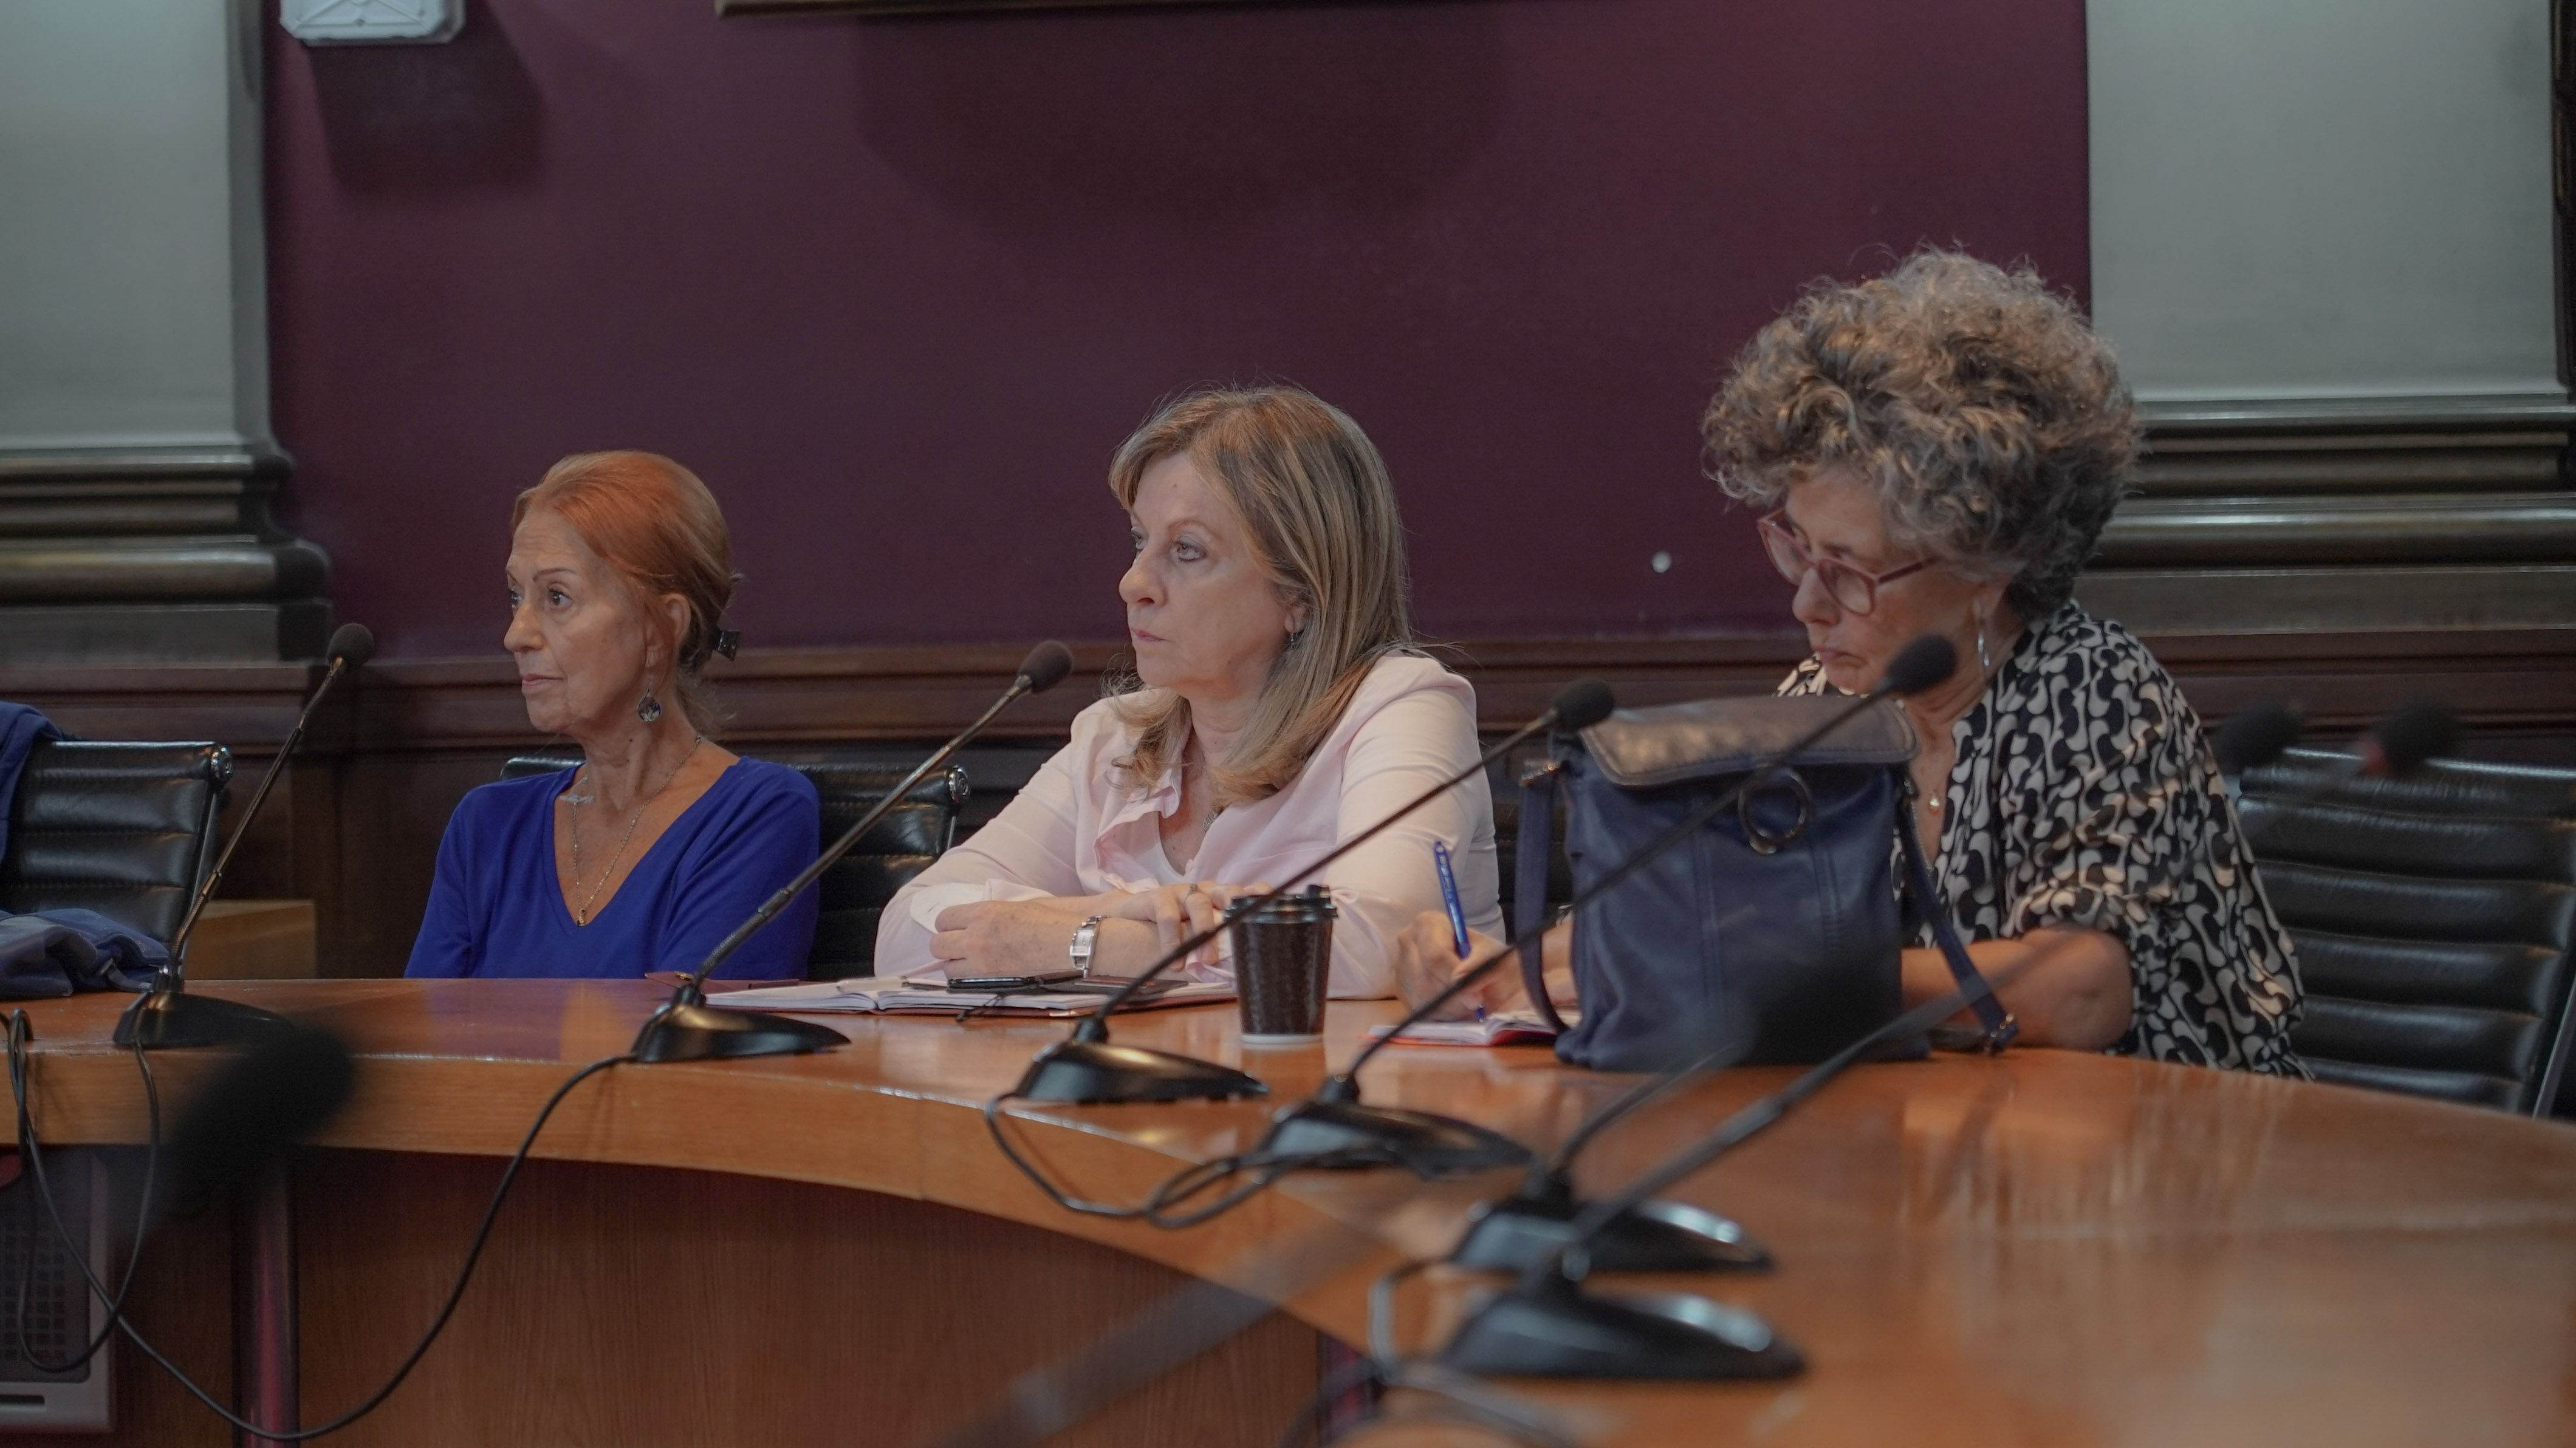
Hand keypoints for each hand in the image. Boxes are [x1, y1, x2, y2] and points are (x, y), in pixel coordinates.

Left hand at [930, 899, 1097, 976]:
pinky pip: (963, 979)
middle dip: (944, 943)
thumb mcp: (1014, 905)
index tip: (955, 925)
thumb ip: (989, 912)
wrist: (1068, 942)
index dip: (947, 923)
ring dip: (952, 962)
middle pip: (937, 944)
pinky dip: (965, 975)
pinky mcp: (991, 976)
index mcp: (982, 912)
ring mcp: (981, 959)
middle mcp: (975, 936)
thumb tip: (977, 918)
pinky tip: (977, 969)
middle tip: (956, 943)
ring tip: (965, 958)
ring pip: (946, 966)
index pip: (943, 918)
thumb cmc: (1049, 919)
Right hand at [1101, 882, 1273, 967]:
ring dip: (1204, 932)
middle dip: (1236, 908)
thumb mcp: (1195, 937)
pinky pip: (1168, 916)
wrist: (1128, 918)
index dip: (1258, 896)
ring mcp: (1181, 892)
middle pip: (1227, 892)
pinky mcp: (1158, 896)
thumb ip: (1213, 951)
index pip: (1244, 892)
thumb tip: (1235, 978)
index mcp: (1219, 899)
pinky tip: (1173, 959)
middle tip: (1241, 929)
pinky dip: (1172, 939)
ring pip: (1199, 904)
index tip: (1273, 906)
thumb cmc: (1171, 930)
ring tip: (1206, 959)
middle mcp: (1204, 891)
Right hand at [1393, 914, 1578, 1019]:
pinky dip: (1438, 1014)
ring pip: (1419, 996)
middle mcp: (1407, 939)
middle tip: (1476, 1004)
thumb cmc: (1490, 956)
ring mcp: (1399, 964)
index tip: (1475, 993)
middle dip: (1454, 996)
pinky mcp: (1400, 988)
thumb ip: (1482, 962)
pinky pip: (1415, 1009)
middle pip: (1425, 978)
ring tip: (1469, 1005)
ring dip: (1447, 1008)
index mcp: (1427, 922)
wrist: (1483, 967)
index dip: (1456, 977)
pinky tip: (1455, 1010)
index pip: (1434, 954)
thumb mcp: (1494, 954)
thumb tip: (1464, 979)